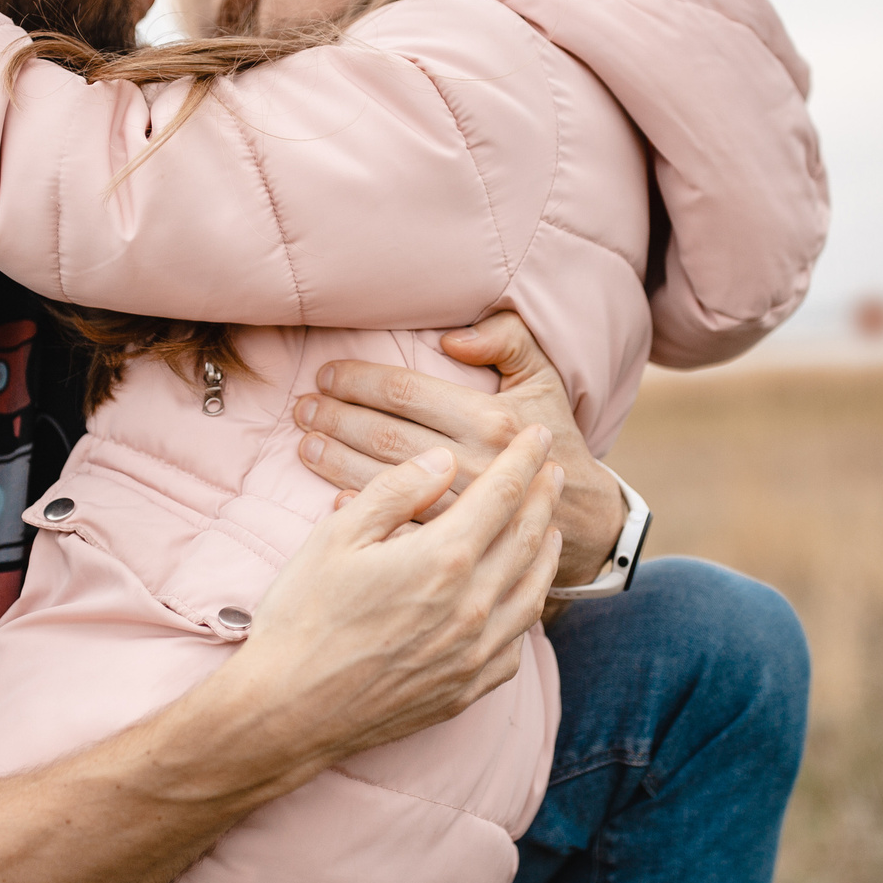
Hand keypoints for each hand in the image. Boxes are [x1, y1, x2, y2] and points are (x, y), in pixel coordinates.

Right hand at [215, 428, 564, 773]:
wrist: (287, 711)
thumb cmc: (302, 617)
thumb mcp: (336, 537)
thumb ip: (395, 491)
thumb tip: (443, 461)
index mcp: (443, 559)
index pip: (501, 494)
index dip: (523, 459)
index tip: (537, 435)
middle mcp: (472, 606)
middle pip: (527, 538)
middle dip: (543, 498)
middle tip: (554, 470)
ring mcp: (474, 653)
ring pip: (532, 592)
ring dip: (547, 553)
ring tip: (549, 528)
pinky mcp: (466, 689)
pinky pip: (516, 644)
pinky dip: (527, 610)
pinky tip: (522, 598)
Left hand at [293, 312, 625, 586]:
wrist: (579, 514)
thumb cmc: (554, 436)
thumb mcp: (542, 378)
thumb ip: (507, 340)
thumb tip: (452, 339)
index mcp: (490, 420)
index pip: (406, 392)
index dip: (359, 380)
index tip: (327, 374)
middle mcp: (472, 463)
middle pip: (383, 435)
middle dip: (336, 418)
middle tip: (303, 409)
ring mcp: (459, 508)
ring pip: (381, 480)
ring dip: (336, 460)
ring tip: (306, 443)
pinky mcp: (452, 543)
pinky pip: (396, 526)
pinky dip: (361, 512)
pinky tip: (331, 498)